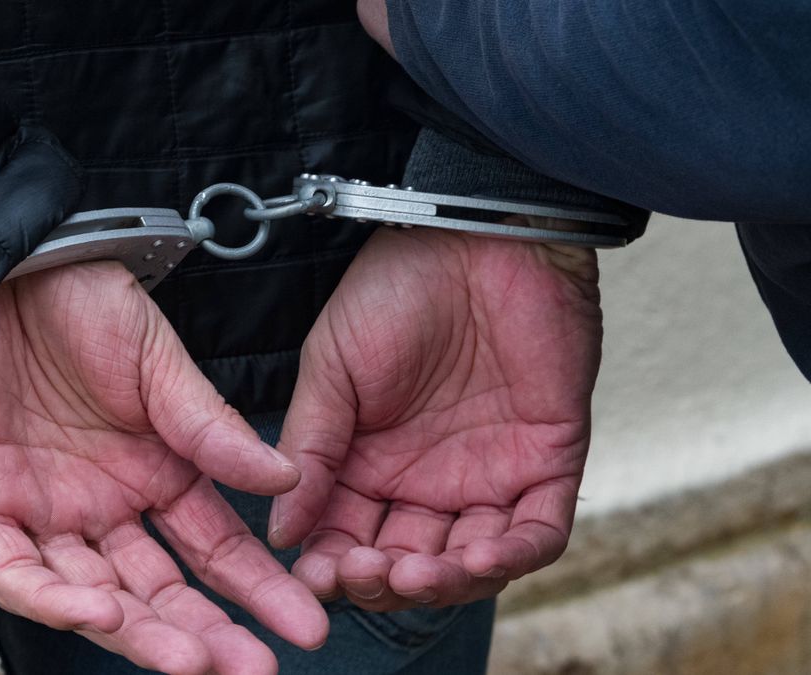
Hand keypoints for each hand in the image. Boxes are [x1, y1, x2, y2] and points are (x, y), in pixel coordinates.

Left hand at [0, 263, 327, 674]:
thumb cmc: (79, 301)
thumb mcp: (159, 364)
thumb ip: (212, 429)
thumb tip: (284, 479)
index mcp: (156, 472)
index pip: (214, 550)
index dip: (259, 590)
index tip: (306, 625)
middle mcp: (104, 503)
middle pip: (159, 589)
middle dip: (205, 635)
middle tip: (252, 671)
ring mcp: (43, 509)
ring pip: (92, 594)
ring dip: (139, 631)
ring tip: (191, 658)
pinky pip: (15, 571)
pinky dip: (53, 598)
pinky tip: (102, 613)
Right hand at [269, 228, 600, 608]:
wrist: (478, 234)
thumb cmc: (398, 288)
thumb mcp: (331, 368)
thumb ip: (311, 449)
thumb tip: (278, 530)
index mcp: (368, 463)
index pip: (345, 539)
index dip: (330, 567)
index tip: (314, 575)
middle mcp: (425, 480)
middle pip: (404, 565)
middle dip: (382, 583)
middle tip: (363, 572)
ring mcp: (487, 476)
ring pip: (469, 563)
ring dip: (442, 582)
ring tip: (413, 572)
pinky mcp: (546, 462)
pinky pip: (537, 532)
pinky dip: (510, 557)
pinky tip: (476, 559)